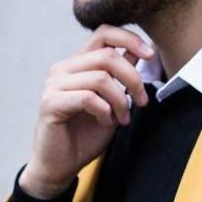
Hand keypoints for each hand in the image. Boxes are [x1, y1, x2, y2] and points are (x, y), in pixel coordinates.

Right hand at [19, 25, 154, 198]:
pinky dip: (104, 110)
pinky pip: (88, 97)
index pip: (103, 34)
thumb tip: (138, 53)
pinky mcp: (50, 103)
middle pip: (107, 55)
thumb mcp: (112, 103)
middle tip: (141, 102)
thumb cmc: (82, 137)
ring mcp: (54, 85)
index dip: (129, 38)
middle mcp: (62, 69)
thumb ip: (120, 79)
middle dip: (133, 78)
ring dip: (120, 100)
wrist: (59, 167)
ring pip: (100, 77)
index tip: (150, 54)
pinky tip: (106, 122)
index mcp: (76, 65)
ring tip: (123, 118)